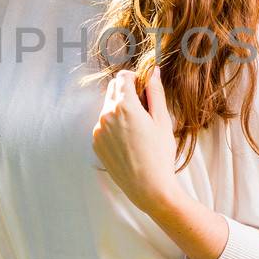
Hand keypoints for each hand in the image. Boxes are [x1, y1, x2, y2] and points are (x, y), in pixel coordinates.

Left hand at [91, 63, 178, 213]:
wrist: (148, 187)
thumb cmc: (160, 154)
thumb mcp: (162, 121)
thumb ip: (155, 92)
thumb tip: (153, 71)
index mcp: (124, 106)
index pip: (122, 77)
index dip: (135, 78)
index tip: (143, 88)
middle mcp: (106, 115)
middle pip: (113, 89)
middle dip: (126, 92)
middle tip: (143, 108)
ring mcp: (98, 130)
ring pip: (107, 107)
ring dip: (120, 109)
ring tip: (137, 128)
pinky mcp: (95, 143)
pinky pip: (103, 125)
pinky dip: (113, 125)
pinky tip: (128, 141)